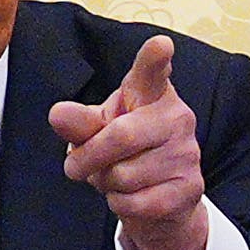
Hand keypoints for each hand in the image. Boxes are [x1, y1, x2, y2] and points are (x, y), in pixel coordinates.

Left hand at [45, 32, 212, 249]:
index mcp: (151, 93)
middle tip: (75, 167)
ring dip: (106, 184)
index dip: (155, 58)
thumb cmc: (126, 152)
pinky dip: (120, 205)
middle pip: (120, 137)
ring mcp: (188, 153)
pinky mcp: (191, 188)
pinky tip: (130, 197)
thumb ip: (80, 122)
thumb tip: (58, 114)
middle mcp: (177, 117)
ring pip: (124, 175)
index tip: (160, 44)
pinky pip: (137, 202)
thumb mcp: (99, 130)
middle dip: (87, 158)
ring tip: (116, 178)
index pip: (152, 72)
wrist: (159, 199)